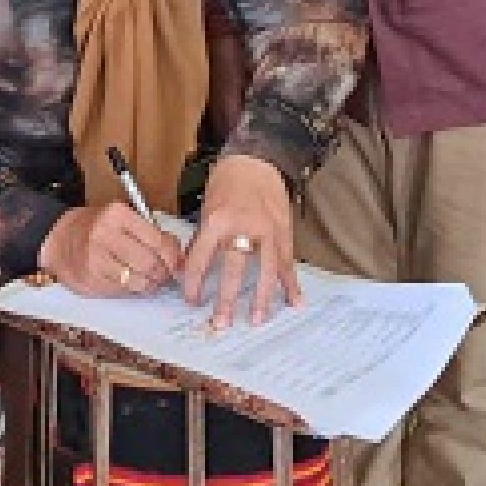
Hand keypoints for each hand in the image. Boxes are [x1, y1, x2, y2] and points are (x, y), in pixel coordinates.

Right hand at [39, 203, 185, 297]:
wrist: (59, 240)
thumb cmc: (97, 228)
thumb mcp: (123, 220)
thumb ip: (150, 233)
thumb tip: (179, 256)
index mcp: (118, 215)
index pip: (159, 241)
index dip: (173, 256)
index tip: (175, 262)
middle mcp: (105, 235)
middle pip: (151, 264)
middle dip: (162, 273)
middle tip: (162, 274)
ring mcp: (95, 259)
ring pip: (139, 281)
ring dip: (149, 284)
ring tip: (147, 279)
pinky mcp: (90, 280)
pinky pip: (123, 291)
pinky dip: (131, 290)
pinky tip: (128, 282)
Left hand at [183, 153, 300, 327]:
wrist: (256, 161)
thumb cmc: (226, 185)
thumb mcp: (207, 211)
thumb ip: (202, 242)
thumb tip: (190, 271)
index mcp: (217, 222)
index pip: (201, 260)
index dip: (194, 284)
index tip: (192, 301)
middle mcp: (243, 228)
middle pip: (235, 270)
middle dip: (228, 300)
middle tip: (222, 324)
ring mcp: (267, 231)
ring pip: (266, 270)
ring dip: (263, 298)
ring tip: (258, 320)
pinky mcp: (284, 232)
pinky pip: (287, 263)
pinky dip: (291, 284)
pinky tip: (295, 302)